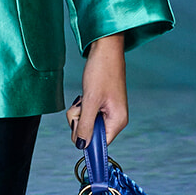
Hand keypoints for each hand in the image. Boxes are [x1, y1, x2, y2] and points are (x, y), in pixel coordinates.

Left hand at [66, 31, 127, 147]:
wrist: (104, 49)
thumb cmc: (102, 71)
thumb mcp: (90, 101)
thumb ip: (85, 125)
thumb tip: (81, 145)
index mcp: (117, 121)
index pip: (100, 144)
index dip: (86, 139)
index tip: (78, 128)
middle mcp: (114, 119)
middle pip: (90, 134)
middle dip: (79, 122)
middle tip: (81, 106)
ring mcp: (107, 112)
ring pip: (85, 123)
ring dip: (78, 113)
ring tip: (83, 98)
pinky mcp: (100, 105)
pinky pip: (85, 113)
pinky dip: (81, 106)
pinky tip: (83, 96)